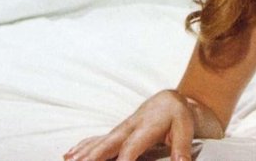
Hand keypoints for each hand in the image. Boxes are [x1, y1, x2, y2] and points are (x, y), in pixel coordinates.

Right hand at [64, 89, 207, 160]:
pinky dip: (83, 146)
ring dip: (83, 152)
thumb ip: (182, 149)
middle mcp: (129, 128)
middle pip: (108, 143)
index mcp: (146, 128)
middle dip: (94, 155)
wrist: (169, 101)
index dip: (124, 160)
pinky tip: (69, 154)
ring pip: (99, 142)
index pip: (131, 147)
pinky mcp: (116, 133)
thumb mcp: (185, 130)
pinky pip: (96, 139)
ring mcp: (120, 130)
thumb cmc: (177, 115)